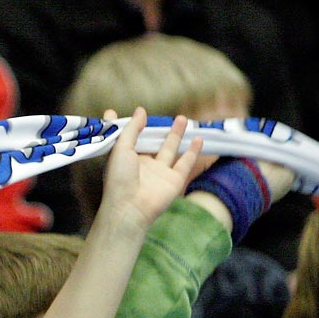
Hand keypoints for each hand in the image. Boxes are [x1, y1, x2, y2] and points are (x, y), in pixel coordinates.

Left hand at [97, 107, 201, 229]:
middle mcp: (144, 165)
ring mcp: (160, 173)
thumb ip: (131, 129)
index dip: (135, 126)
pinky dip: (193, 152)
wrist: (130, 207)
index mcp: (127, 158)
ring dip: (177, 135)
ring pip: (171, 149)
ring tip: (182, 119)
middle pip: (154, 143)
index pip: (132, 138)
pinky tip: (199, 139)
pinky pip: (186, 163)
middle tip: (169, 115)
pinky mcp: (175, 180)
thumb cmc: (120, 178)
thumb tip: (141, 110)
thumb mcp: (121, 148)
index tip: (138, 112)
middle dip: (160, 130)